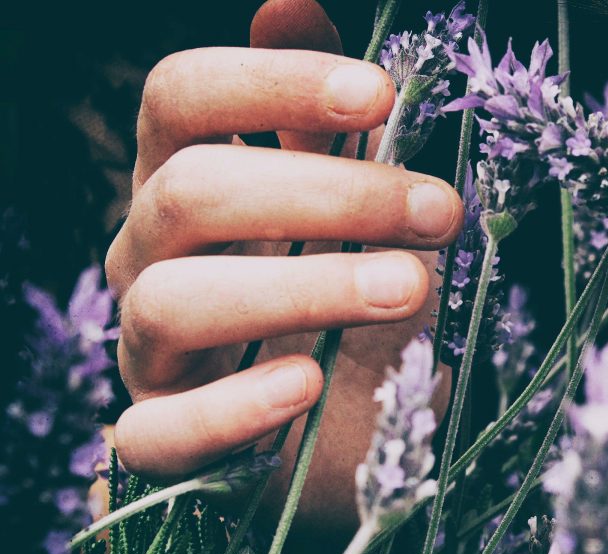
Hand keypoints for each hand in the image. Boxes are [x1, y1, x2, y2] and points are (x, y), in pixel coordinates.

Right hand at [104, 0, 460, 533]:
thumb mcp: (340, 204)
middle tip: (441, 210)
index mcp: (187, 184)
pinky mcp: (164, 439)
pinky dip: (234, 407)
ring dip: (304, 287)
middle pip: (191, 194)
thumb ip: (314, 117)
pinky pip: (159, 434)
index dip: (269, 83)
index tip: (380, 93)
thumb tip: (293, 0)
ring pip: (174, 302)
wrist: (333, 427)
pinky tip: (307, 385)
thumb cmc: (337, 299)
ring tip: (413, 287)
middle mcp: (150, 257)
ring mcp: (149, 352)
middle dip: (327, 193)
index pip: (179, 99)